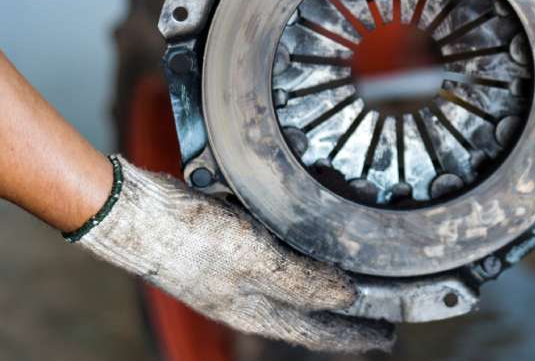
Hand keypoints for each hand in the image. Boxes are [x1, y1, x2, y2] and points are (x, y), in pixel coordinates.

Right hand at [74, 156, 393, 352]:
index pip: (316, 331)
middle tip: (380, 312)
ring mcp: (232, 272)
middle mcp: (245, 296)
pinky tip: (309, 236)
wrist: (131, 212)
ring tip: (355, 275)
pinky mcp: (224, 244)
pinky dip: (298, 252)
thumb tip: (347, 299)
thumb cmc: (188, 239)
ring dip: (323, 281)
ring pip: (290, 283)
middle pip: (305, 311)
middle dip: (343, 314)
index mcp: (254, 309)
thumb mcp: (256, 261)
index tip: (388, 337)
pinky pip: (272, 255)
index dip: (354, 335)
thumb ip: (303, 281)